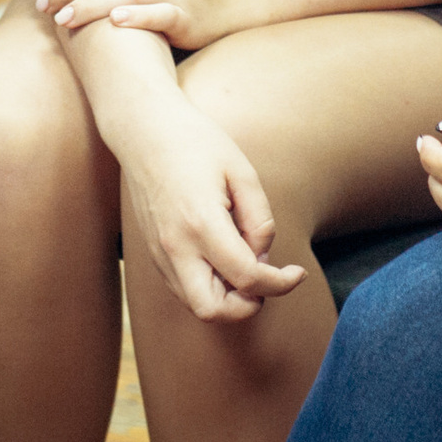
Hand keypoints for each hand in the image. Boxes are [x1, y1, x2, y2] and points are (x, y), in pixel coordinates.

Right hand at [115, 99, 305, 322]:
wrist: (144, 130)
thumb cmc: (196, 143)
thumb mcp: (242, 172)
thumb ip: (260, 220)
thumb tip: (261, 258)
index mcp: (201, 223)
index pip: (247, 278)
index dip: (280, 283)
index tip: (297, 273)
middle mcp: (175, 246)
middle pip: (212, 310)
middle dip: (245, 306)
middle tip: (265, 283)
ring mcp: (160, 252)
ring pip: (195, 304)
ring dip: (227, 298)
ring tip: (245, 265)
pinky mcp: (154, 252)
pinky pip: (183, 288)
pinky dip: (209, 287)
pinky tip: (224, 259)